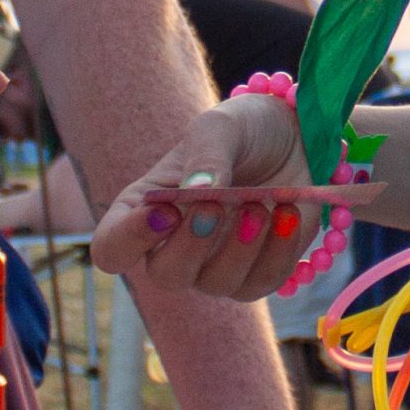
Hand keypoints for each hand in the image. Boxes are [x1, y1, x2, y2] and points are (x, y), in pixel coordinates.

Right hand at [93, 92, 325, 297]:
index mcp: (144, 209)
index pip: (112, 248)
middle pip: (166, 275)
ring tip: (262, 203)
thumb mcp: (220, 126)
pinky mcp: (257, 273)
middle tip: (217, 205)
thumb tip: (199, 192)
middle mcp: (173, 246)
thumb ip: (206, 156)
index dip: (130, 239)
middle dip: (192, 244)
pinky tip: (288, 212)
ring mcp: (215, 265)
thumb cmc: (243, 130)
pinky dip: (279, 250)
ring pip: (217, 283)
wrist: (297, 138)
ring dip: (242, 246)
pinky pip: (263, 282)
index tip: (165, 210)